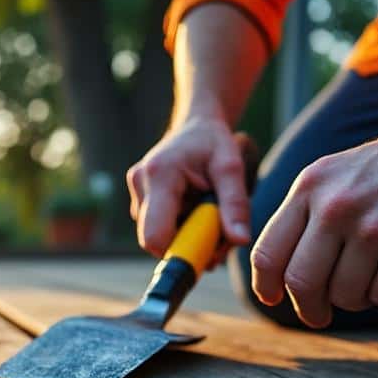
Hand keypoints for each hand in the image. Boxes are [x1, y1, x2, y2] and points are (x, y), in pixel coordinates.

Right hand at [127, 117, 252, 265]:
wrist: (195, 125)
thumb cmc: (213, 142)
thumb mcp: (231, 167)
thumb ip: (236, 204)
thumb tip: (240, 240)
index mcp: (160, 175)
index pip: (155, 236)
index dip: (179, 251)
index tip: (207, 249)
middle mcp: (140, 184)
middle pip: (156, 240)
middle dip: (187, 245)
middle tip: (217, 232)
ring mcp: (136, 192)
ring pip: (158, 236)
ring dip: (186, 236)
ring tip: (207, 213)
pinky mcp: (139, 198)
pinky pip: (158, 227)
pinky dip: (179, 228)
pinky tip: (194, 211)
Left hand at [250, 125, 377, 327]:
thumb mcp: (337, 174)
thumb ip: (304, 215)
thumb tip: (272, 275)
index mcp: (311, 187)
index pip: (268, 253)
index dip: (265, 286)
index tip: (273, 299)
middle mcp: (338, 207)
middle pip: (301, 283)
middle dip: (307, 308)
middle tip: (318, 316)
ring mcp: (377, 229)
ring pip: (344, 295)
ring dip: (355, 298)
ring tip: (373, 275)